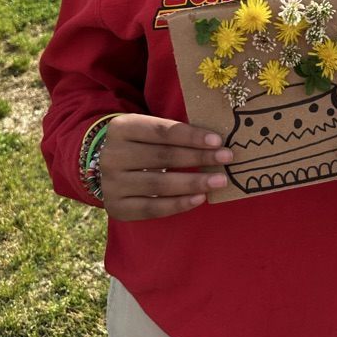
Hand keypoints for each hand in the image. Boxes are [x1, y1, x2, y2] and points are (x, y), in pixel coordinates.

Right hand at [99, 114, 231, 220]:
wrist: (110, 169)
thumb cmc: (140, 145)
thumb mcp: (149, 130)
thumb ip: (174, 132)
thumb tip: (214, 141)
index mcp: (121, 127)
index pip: (162, 131)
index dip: (190, 136)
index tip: (217, 140)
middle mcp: (112, 155)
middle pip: (162, 156)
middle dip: (198, 158)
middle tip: (226, 158)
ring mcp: (112, 183)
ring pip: (159, 184)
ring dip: (193, 183)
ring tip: (219, 181)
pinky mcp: (117, 207)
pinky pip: (152, 208)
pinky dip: (179, 204)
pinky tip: (199, 198)